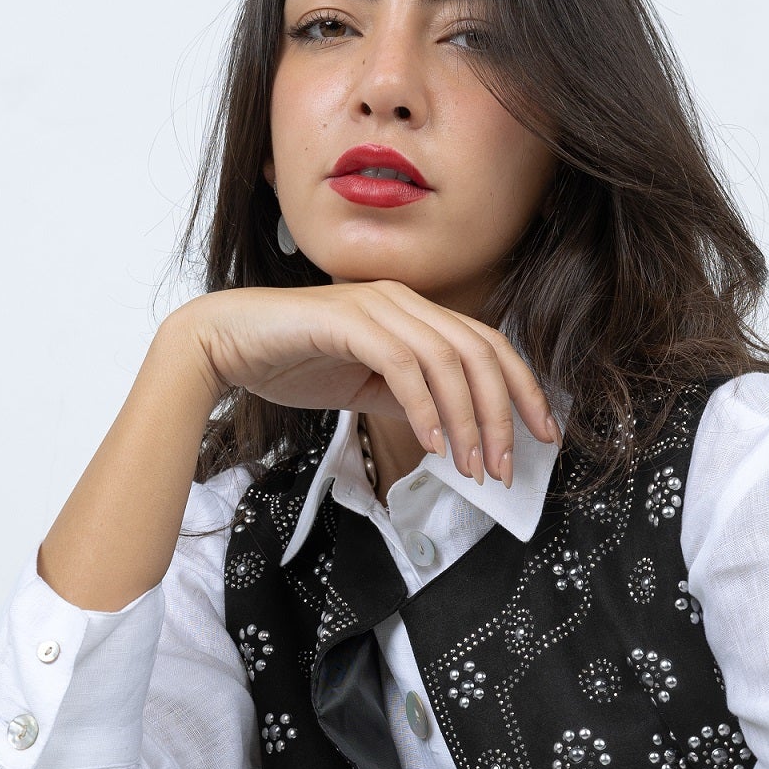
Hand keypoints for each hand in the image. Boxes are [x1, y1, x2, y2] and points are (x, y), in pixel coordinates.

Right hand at [179, 280, 558, 485]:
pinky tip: (429, 444)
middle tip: (505, 467)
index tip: (544, 434)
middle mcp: (403, 301)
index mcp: (414, 313)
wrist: (224, 345)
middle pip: (480, 353)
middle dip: (503, 414)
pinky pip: (403, 364)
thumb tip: (449, 431)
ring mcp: (376, 305)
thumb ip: (408, 399)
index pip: (489, 346)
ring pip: (448, 360)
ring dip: (466, 420)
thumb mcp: (365, 387)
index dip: (523, 389)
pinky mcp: (347, 320)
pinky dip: (424, 407)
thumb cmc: (289, 361)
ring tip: (469, 467)